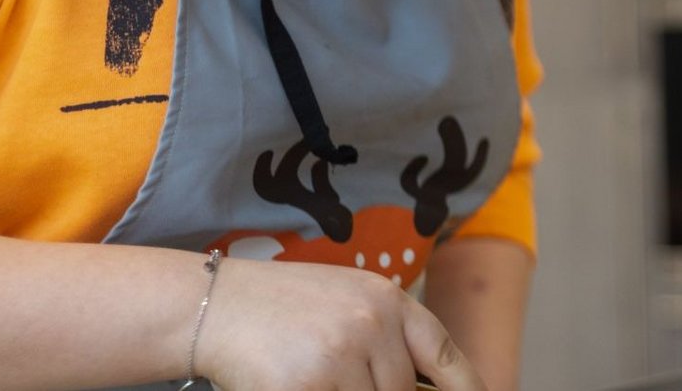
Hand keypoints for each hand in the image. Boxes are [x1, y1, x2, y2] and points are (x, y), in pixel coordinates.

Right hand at [193, 258, 485, 390]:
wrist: (215, 305)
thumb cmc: (281, 307)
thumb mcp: (346, 304)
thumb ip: (386, 337)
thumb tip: (420, 382)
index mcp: (387, 300)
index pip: (443, 353)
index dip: (466, 386)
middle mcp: (372, 324)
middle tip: (337, 371)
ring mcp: (342, 356)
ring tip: (312, 371)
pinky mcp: (310, 386)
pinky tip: (295, 382)